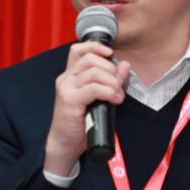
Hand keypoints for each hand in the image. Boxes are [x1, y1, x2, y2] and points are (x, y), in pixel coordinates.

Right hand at [44, 41, 129, 175]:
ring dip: (112, 82)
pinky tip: (115, 100)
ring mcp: (66, 88)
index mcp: (71, 75)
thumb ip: (111, 80)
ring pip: (94, 72)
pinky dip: (109, 92)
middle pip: (90, 59)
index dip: (96, 47)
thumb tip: (124, 65)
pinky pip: (94, 88)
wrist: (65, 143)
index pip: (79, 49)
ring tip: (118, 95)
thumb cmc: (81, 122)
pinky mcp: (70, 100)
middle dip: (110, 69)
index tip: (110, 53)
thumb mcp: (98, 97)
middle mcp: (66, 78)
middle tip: (118, 85)